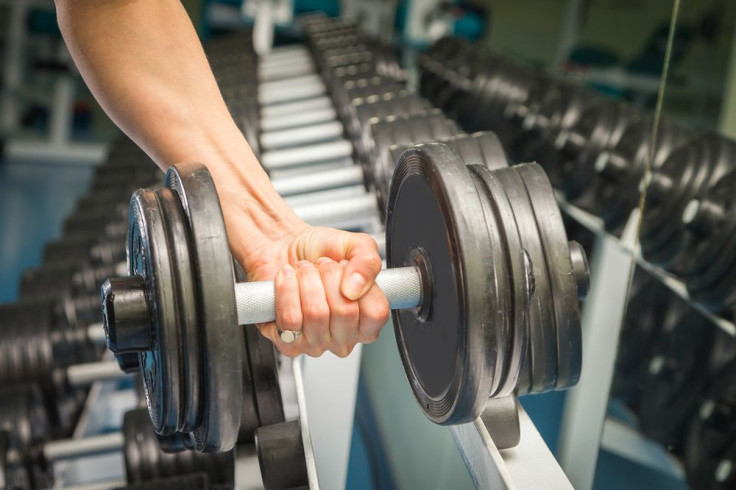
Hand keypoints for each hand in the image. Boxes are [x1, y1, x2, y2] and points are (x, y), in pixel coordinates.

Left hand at [216, 177, 389, 357]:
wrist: (277, 242)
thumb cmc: (314, 247)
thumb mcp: (354, 244)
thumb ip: (371, 261)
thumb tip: (359, 287)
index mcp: (362, 316)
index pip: (374, 320)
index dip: (361, 293)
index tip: (346, 273)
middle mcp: (339, 332)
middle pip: (345, 318)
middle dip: (329, 281)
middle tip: (320, 268)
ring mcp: (311, 338)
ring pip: (316, 318)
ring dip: (306, 284)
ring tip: (302, 273)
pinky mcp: (283, 336)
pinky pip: (289, 322)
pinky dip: (285, 292)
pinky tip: (284, 281)